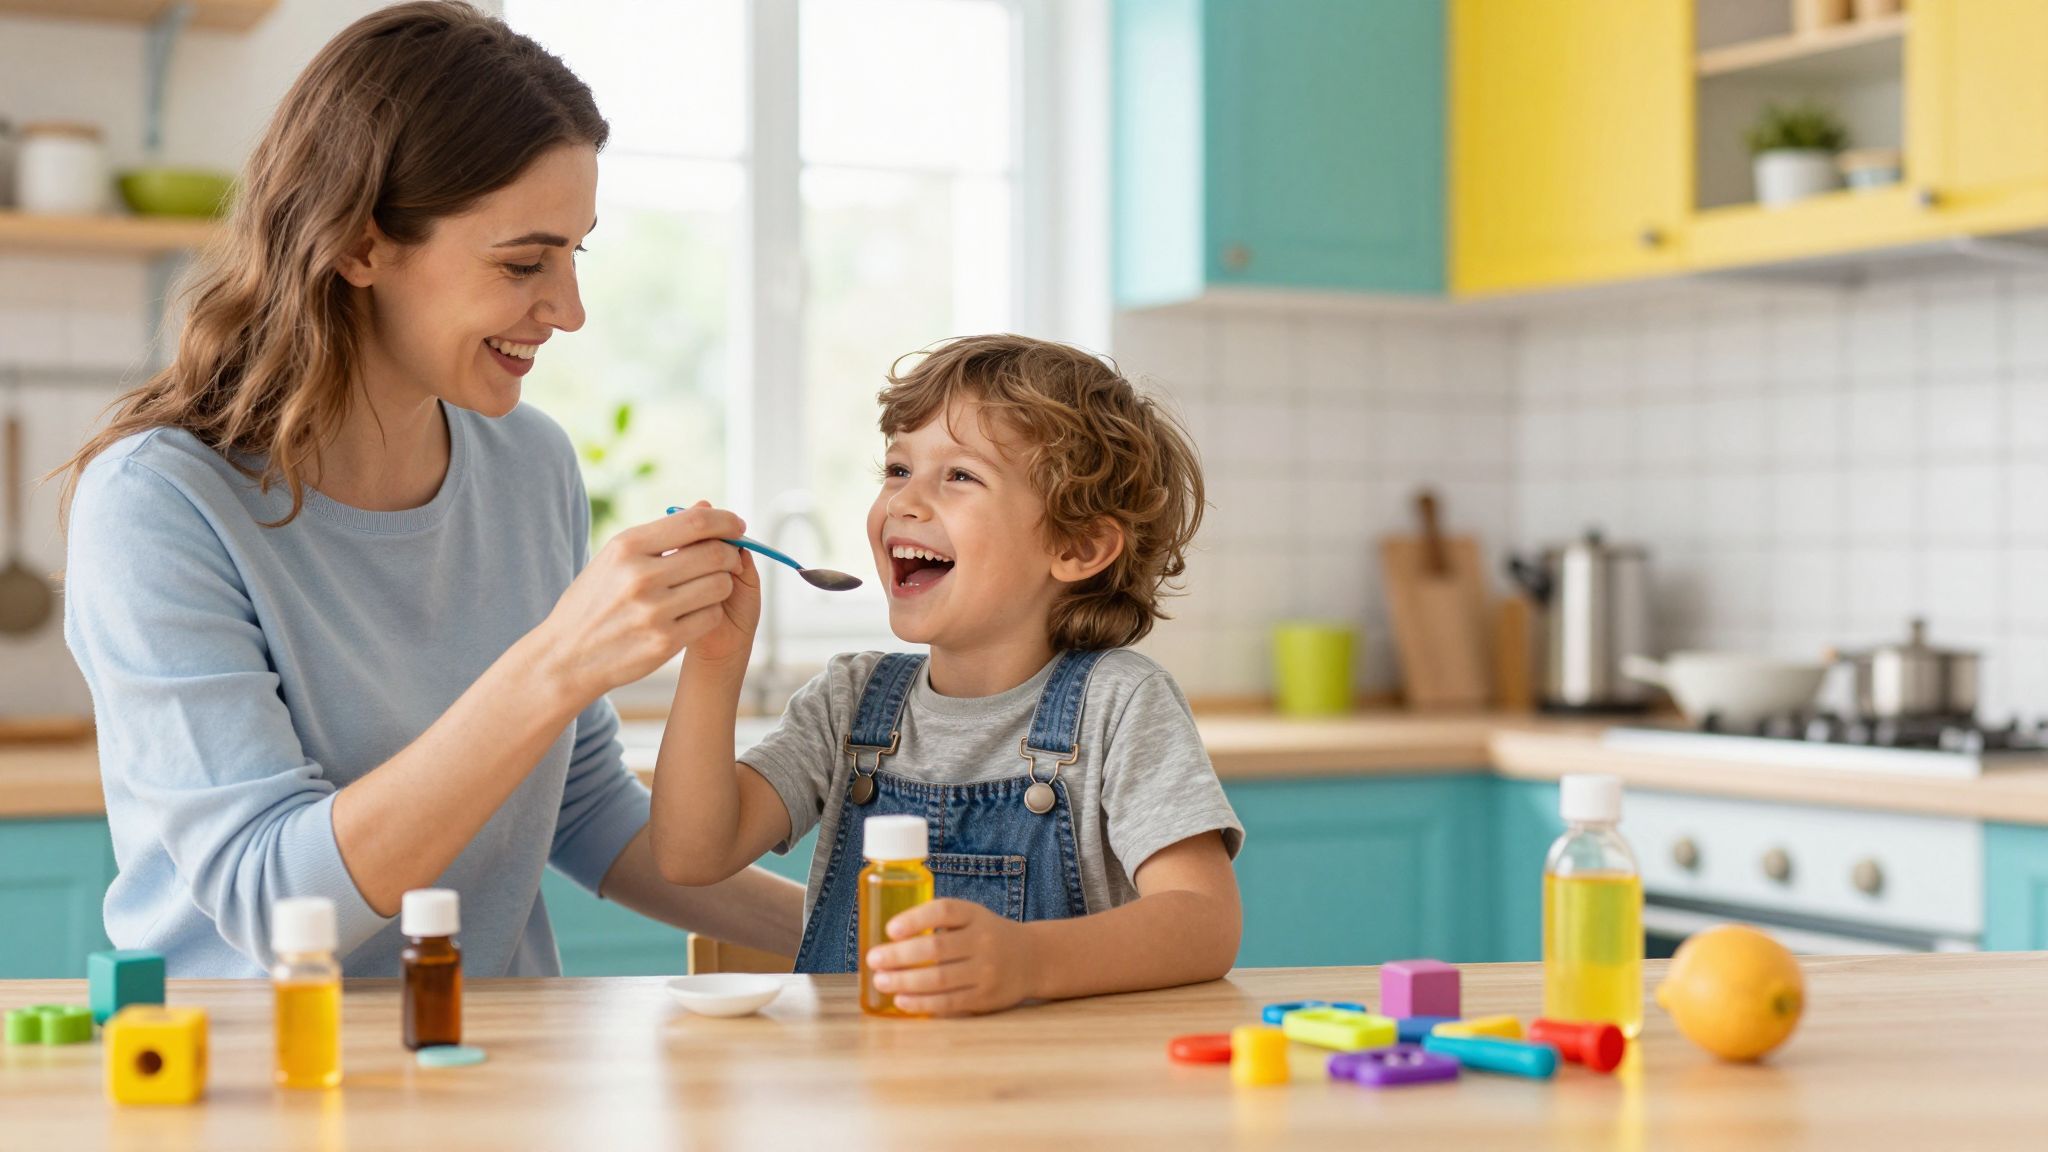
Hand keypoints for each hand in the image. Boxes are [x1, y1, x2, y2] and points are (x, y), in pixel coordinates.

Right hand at [530, 503, 746, 699]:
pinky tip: (695, 612)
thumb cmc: (595, 601)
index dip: (725, 521)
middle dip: (729, 554)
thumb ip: (661, 534)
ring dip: (722, 584)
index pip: (695, 523)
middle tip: (729, 559)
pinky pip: (712, 616)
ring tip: (707, 586)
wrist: (566, 657)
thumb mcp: (614, 558)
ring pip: (719, 586)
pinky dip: (711, 611)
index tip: (737, 525)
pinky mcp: (665, 642)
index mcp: (627, 546)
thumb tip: (706, 506)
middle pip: (714, 554)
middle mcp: (641, 576)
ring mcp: (654, 611)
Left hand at [865, 899, 1034, 1015]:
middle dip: (900, 955)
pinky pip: (949, 1002)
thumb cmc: (987, 936)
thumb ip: (939, 922)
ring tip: (881, 981)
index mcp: (975, 915)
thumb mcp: (971, 917)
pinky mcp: (985, 997)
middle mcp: (983, 940)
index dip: (915, 919)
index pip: (944, 911)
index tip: (890, 929)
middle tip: (873, 959)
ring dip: (905, 981)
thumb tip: (888, 939)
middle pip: (936, 948)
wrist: (1033, 959)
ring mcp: (986, 970)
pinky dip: (922, 1003)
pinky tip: (902, 1001)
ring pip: (940, 978)